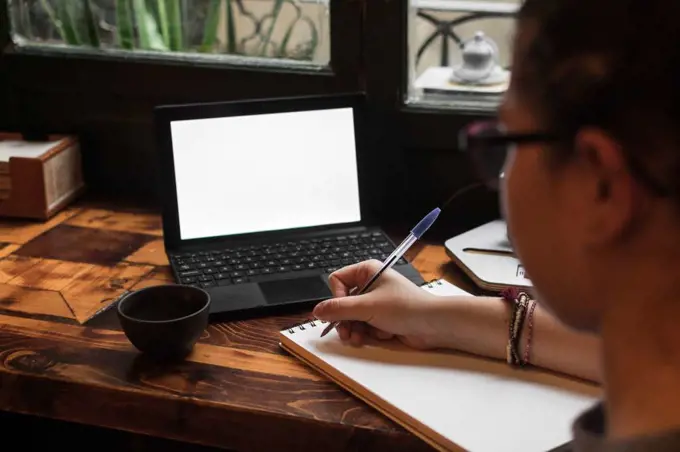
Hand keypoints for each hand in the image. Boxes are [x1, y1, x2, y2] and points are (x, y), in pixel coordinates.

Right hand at [312, 259, 440, 347]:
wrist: (434, 325)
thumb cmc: (407, 307)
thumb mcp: (368, 307)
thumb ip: (340, 309)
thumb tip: (317, 310)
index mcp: (367, 271)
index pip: (337, 281)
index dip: (337, 298)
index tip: (343, 311)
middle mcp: (370, 285)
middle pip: (342, 302)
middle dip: (344, 320)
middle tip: (346, 333)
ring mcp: (376, 302)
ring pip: (351, 317)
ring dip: (355, 330)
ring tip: (360, 338)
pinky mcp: (381, 318)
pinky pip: (364, 326)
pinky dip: (368, 334)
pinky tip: (378, 336)